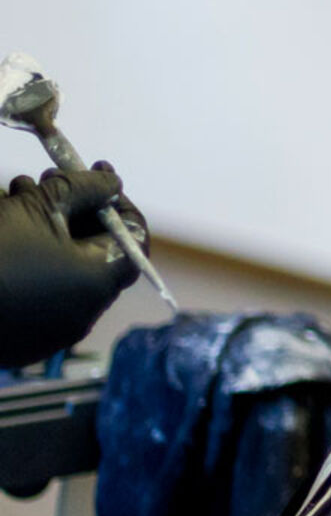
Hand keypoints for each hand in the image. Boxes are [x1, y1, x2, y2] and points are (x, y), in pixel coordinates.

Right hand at [0, 164, 147, 369]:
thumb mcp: (39, 206)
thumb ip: (85, 189)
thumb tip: (112, 184)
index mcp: (99, 281)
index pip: (133, 237)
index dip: (118, 201)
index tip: (99, 175)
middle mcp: (85, 312)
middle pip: (95, 250)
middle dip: (76, 208)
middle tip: (52, 177)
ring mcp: (53, 331)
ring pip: (64, 267)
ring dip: (49, 227)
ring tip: (17, 192)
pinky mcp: (25, 340)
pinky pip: (41, 292)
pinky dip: (33, 260)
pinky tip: (6, 229)